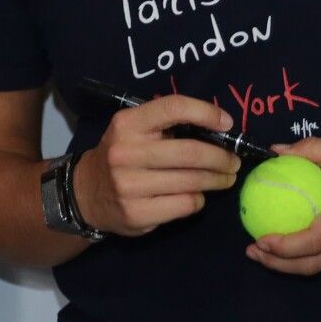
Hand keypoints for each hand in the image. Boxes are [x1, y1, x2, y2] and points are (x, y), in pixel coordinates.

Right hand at [72, 94, 241, 236]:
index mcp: (128, 124)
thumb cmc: (122, 154)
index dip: (205, 112)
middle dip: (221, 158)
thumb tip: (218, 128)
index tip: (227, 123)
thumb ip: (167, 125)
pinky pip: (184, 205)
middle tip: (234, 162)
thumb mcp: (134, 129)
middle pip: (190, 152)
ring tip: (224, 178)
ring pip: (192, 182)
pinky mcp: (137, 213)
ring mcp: (130, 185)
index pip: (173, 108)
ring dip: (217, 180)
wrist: (87, 193)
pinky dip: (198, 200)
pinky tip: (196, 196)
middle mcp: (126, 152)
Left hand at [246, 136, 320, 276]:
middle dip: (279, 264)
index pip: (315, 239)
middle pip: (316, 263)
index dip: (284, 246)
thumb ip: (314, 150)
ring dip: (295, 262)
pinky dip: (315, 254)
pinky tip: (300, 240)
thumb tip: (278, 150)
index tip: (259, 239)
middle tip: (253, 250)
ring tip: (269, 249)